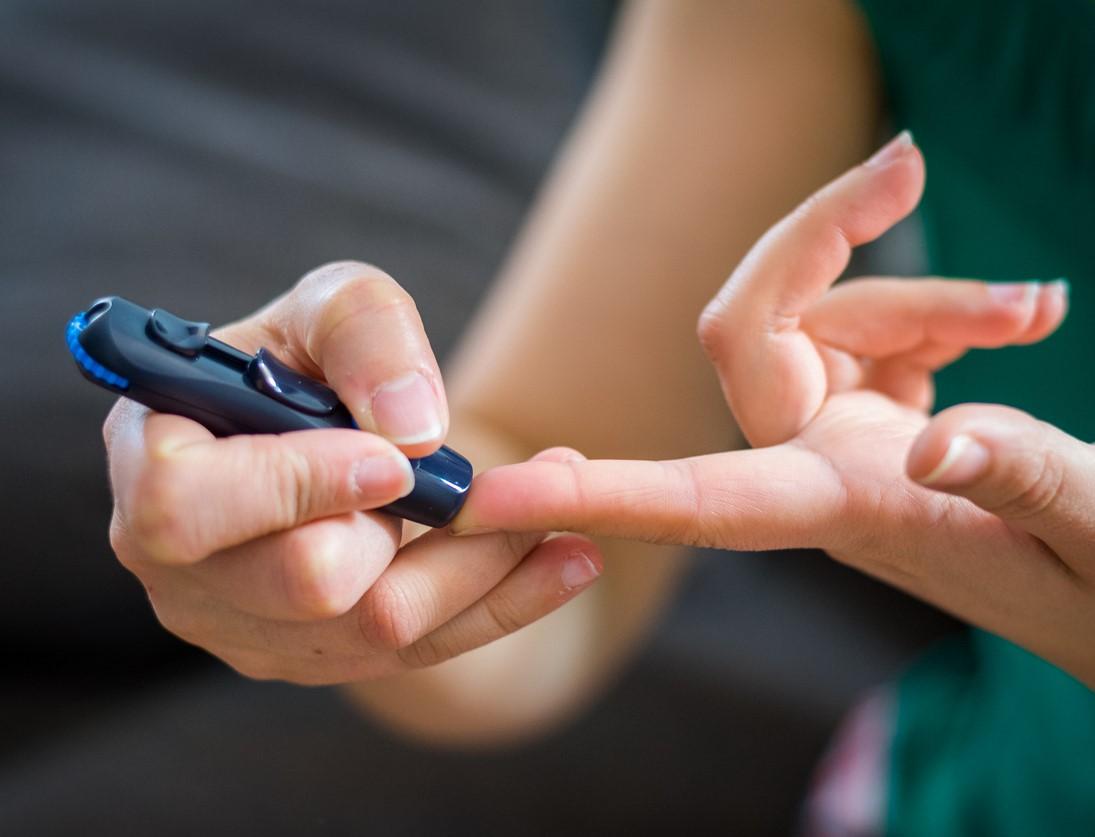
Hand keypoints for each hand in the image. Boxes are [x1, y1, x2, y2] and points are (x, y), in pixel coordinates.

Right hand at [105, 262, 601, 683]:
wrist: (328, 431)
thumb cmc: (311, 357)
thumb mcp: (332, 306)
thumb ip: (363, 333)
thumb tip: (411, 429)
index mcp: (151, 464)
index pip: (186, 511)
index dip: (293, 487)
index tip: (393, 461)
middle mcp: (184, 572)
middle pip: (303, 587)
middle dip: (419, 531)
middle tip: (505, 480)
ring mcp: (251, 629)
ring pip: (379, 628)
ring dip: (487, 562)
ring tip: (563, 500)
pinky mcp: (321, 658)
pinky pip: (421, 651)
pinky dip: (505, 603)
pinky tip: (570, 561)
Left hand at [454, 135, 1094, 685]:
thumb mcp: (1094, 536)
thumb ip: (1023, 481)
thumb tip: (933, 439)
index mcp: (847, 515)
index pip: (696, 502)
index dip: (597, 496)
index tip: (490, 497)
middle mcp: (817, 470)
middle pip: (747, 329)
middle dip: (819, 241)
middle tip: (909, 163)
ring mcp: (839, 438)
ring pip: (826, 314)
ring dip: (932, 293)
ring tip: (1041, 309)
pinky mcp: (871, 413)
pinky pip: (870, 325)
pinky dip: (942, 309)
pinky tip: (1017, 324)